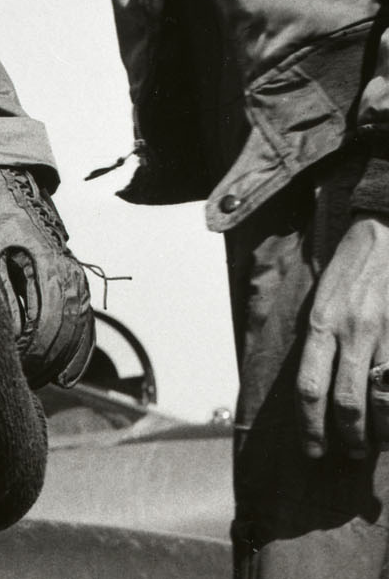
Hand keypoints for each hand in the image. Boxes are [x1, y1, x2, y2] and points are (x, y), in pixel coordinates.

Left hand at [0, 166, 95, 388]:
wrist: (13, 197)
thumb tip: (9, 335)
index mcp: (48, 266)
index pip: (47, 320)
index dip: (34, 350)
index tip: (18, 368)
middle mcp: (70, 274)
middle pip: (67, 331)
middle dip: (47, 361)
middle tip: (26, 382)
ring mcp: (78, 280)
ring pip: (81, 331)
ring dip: (64, 361)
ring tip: (44, 383)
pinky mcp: (78, 285)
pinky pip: (87, 325)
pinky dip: (80, 353)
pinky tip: (68, 377)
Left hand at [297, 214, 388, 457]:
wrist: (385, 234)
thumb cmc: (349, 269)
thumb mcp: (321, 300)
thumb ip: (319, 341)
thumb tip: (315, 387)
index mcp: (320, 324)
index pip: (309, 388)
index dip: (310, 426)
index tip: (313, 451)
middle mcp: (351, 331)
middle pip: (347, 401)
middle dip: (348, 437)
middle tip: (349, 455)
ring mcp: (385, 333)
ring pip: (383, 397)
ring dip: (381, 430)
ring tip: (378, 444)